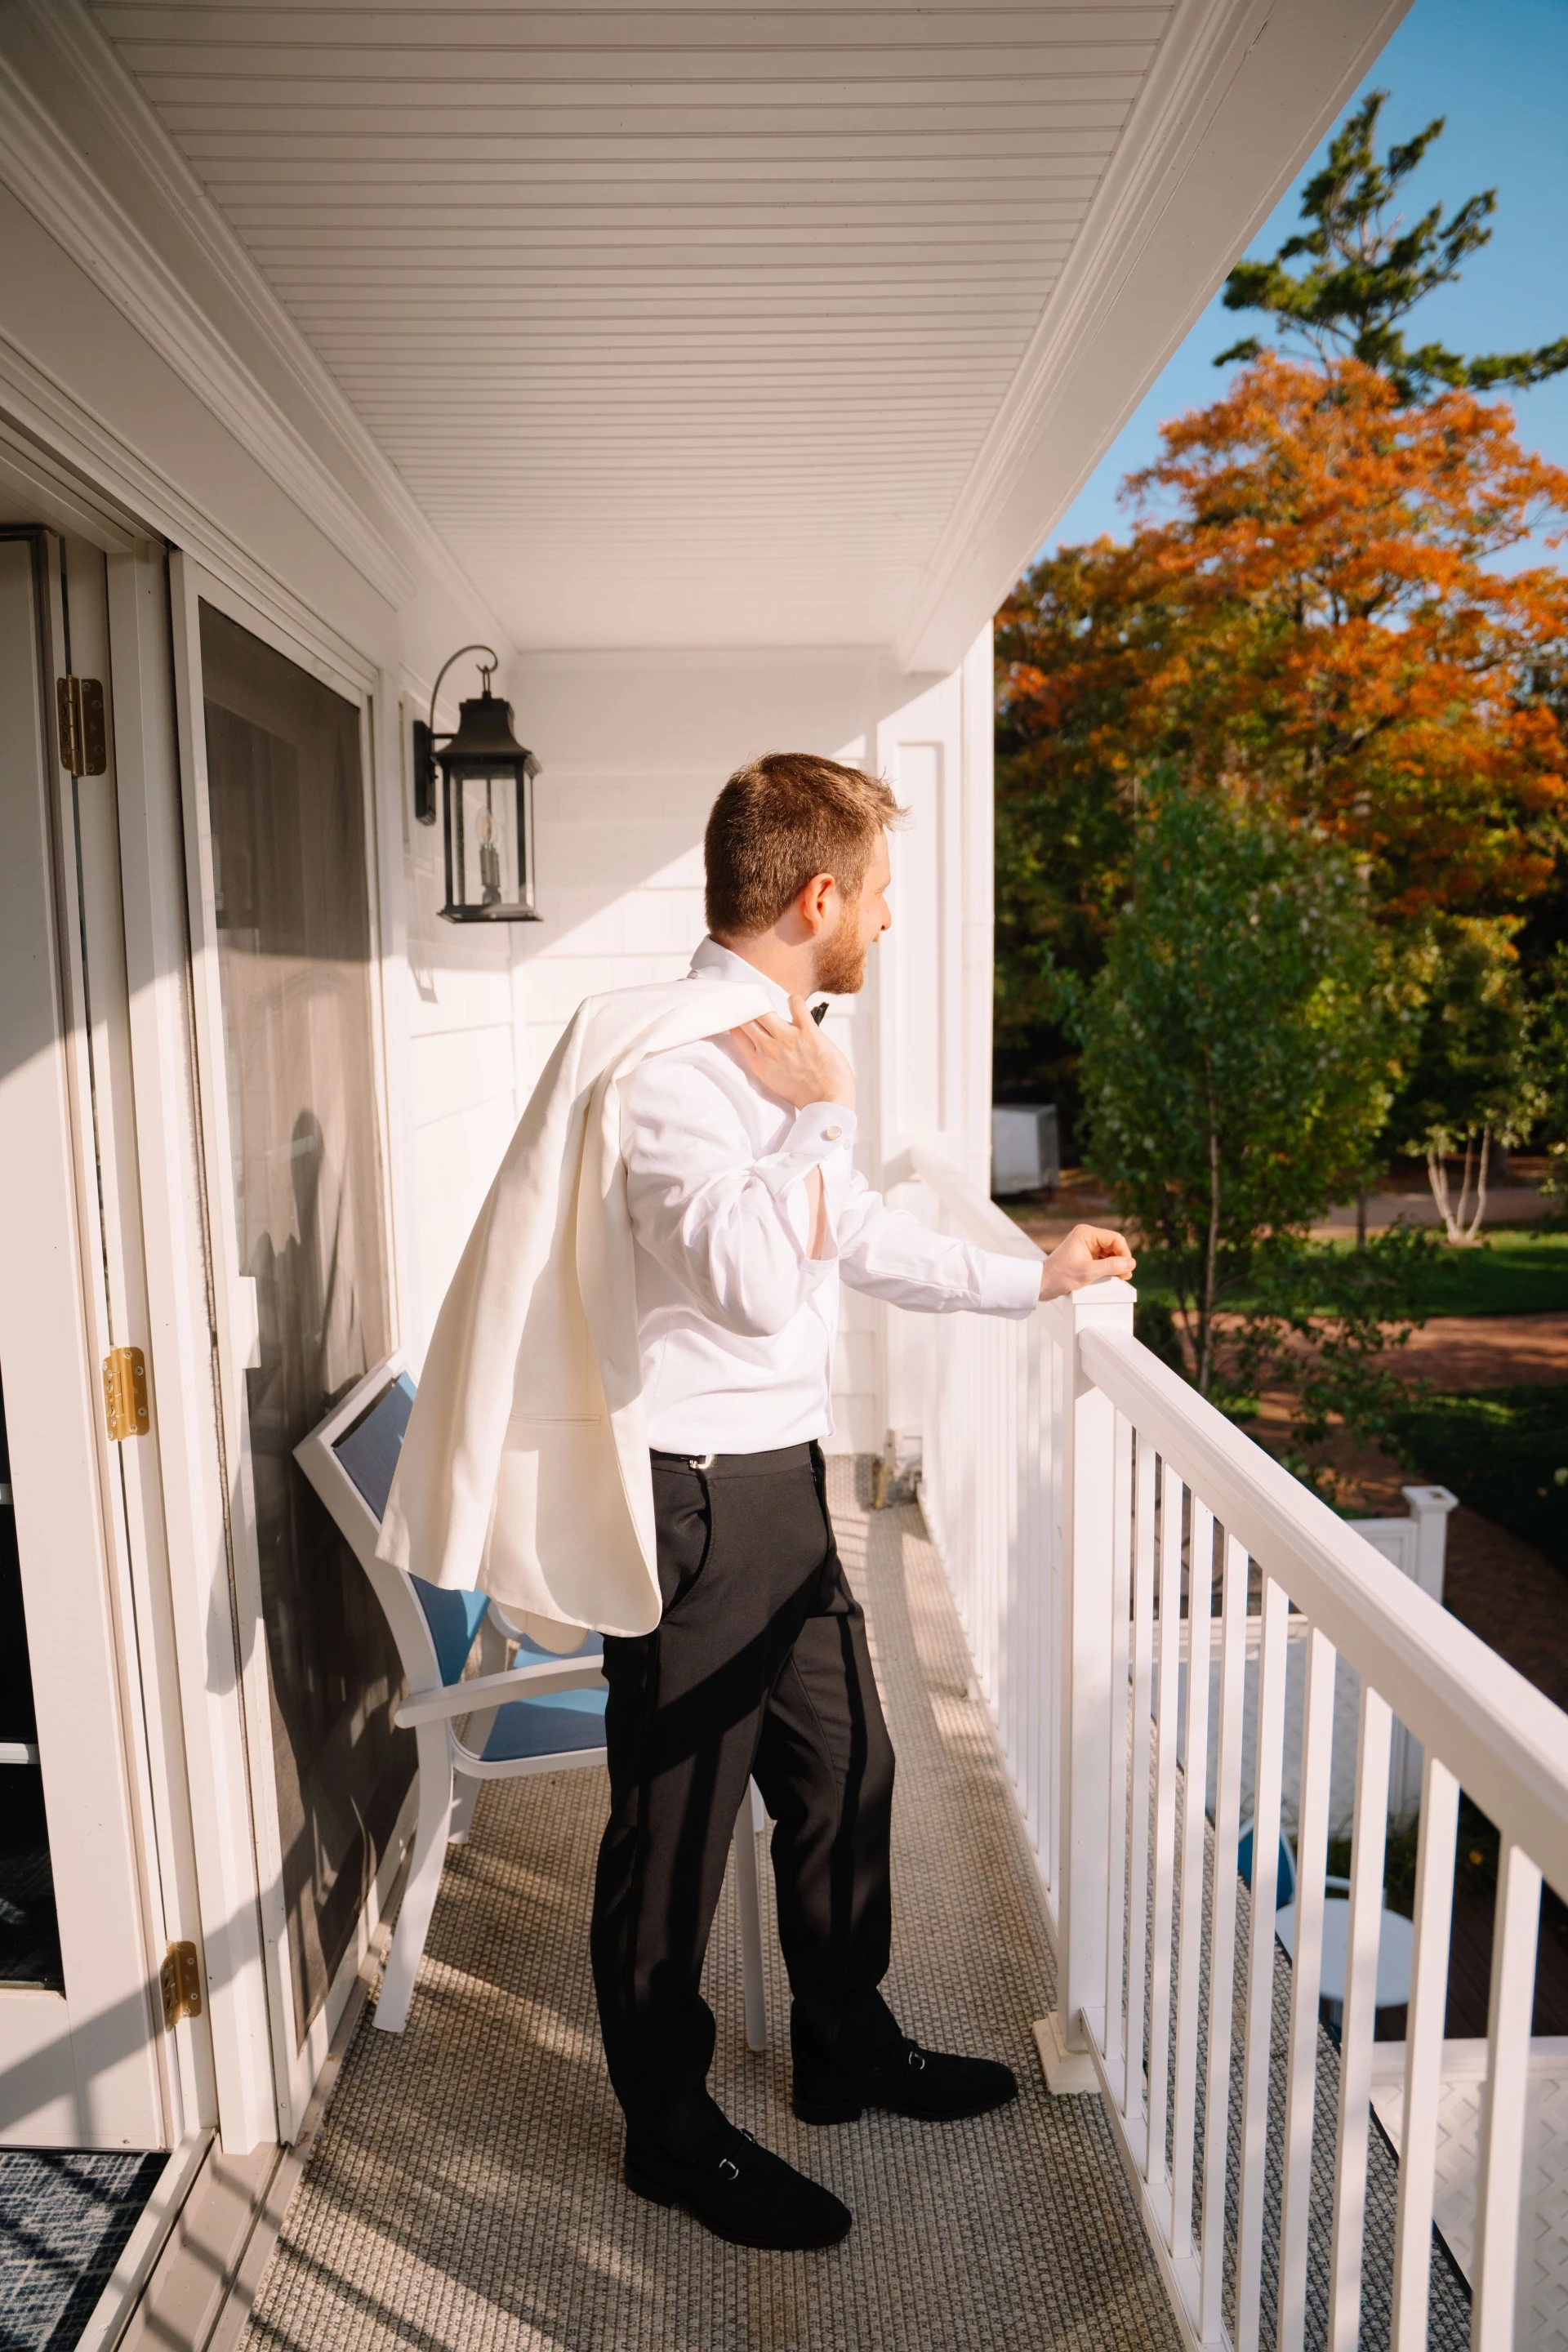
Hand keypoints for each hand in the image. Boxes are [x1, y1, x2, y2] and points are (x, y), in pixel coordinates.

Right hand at [730, 995, 855, 1109]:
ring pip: (765, 1010)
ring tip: (773, 1006)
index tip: (741, 1015)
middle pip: (748, 1017)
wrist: (828, 1102)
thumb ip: (764, 1060)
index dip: (738, 1021)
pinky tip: (795, 1004)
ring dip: (767, 1005)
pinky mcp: (808, 1032)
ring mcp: (788, 1038)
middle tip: (753, 1005)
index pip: (737, 1033)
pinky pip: (796, 1004)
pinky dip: (794, 1000)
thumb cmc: (804, 1094)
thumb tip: (763, 1041)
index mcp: (758, 1062)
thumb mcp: (772, 1081)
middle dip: (748, 1009)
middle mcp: (769, 1048)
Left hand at [1038, 1223, 1135, 1301]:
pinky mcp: (1085, 1255)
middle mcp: (1086, 1236)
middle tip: (1126, 1275)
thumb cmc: (1059, 1276)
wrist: (1041, 1284)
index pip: (1115, 1238)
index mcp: (1086, 1233)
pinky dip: (1108, 1266)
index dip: (1124, 1253)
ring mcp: (1086, 1245)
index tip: (1128, 1268)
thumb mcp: (1089, 1272)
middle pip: (1114, 1244)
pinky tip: (1112, 1275)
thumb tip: (1131, 1263)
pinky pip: (1102, 1258)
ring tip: (1120, 1277)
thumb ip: (1111, 1266)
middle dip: (1121, 1259)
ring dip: (1116, 1264)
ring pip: (1110, 1252)